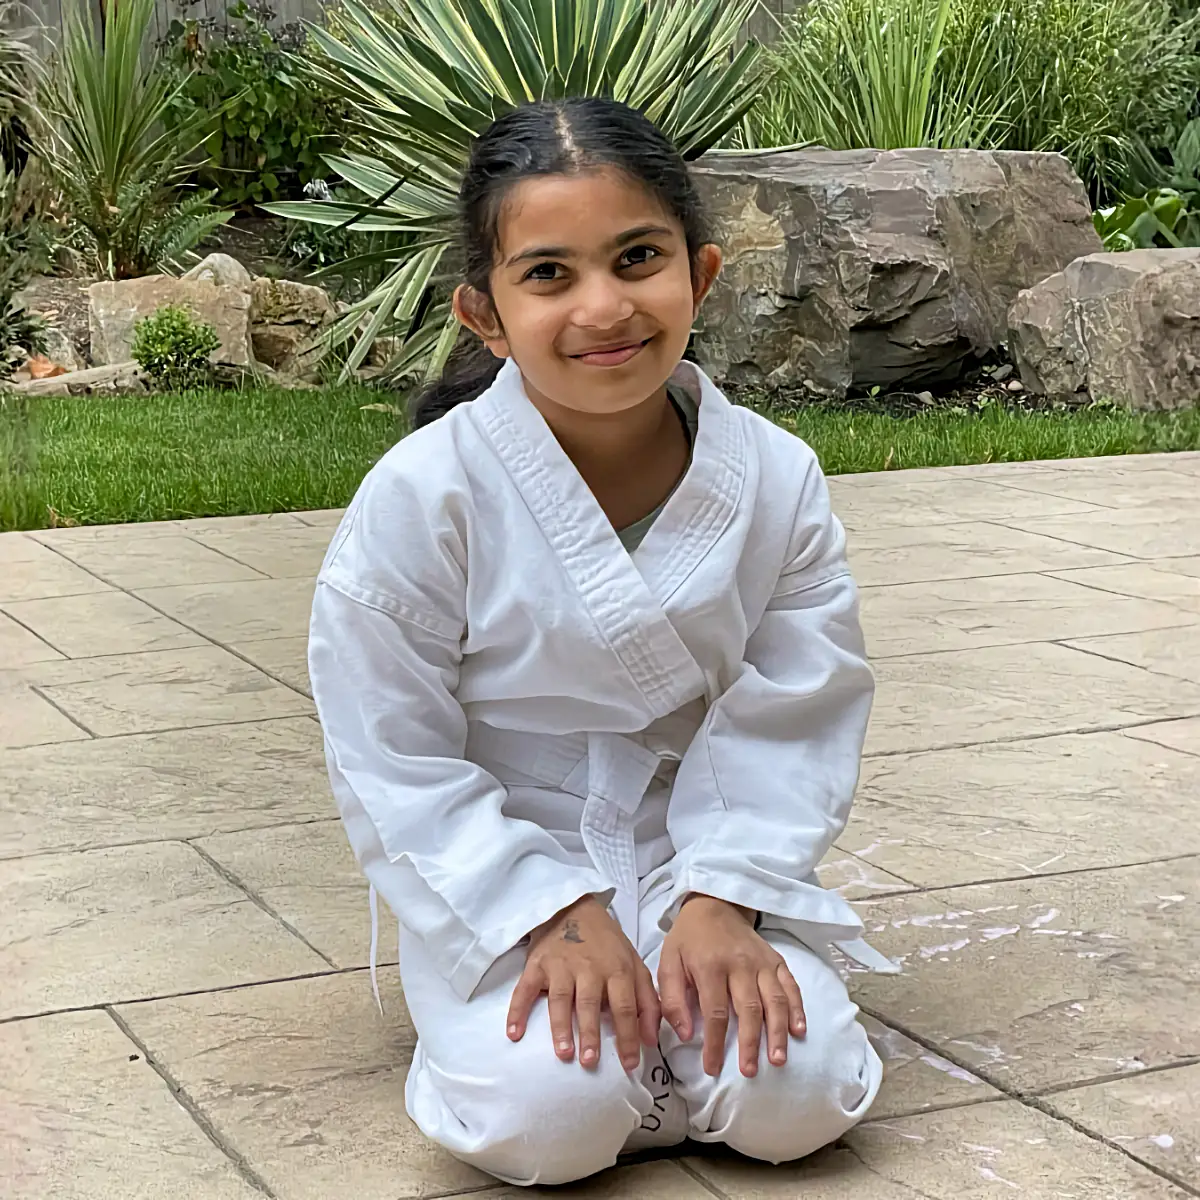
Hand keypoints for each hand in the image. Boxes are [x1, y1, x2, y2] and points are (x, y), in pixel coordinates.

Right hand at [507, 894, 660, 1071]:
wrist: (574, 908)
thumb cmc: (608, 945)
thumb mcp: (635, 965)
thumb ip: (647, 1002)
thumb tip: (651, 1041)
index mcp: (617, 969)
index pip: (625, 1006)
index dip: (628, 1036)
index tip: (629, 1065)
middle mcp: (589, 967)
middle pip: (590, 1004)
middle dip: (591, 1033)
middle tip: (590, 1062)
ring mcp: (560, 965)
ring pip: (560, 998)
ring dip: (561, 1026)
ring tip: (563, 1053)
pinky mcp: (537, 964)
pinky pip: (524, 989)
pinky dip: (518, 1010)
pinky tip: (514, 1032)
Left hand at [658, 894, 805, 1077]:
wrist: (715, 905)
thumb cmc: (688, 940)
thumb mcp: (668, 963)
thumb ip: (672, 999)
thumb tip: (685, 1034)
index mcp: (710, 966)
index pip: (714, 1012)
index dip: (714, 1044)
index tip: (712, 1068)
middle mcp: (740, 964)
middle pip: (749, 1009)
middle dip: (750, 1043)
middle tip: (750, 1072)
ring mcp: (761, 962)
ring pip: (775, 1000)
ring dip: (778, 1032)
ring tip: (778, 1059)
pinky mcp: (776, 960)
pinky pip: (790, 986)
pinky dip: (797, 1009)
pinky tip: (799, 1031)